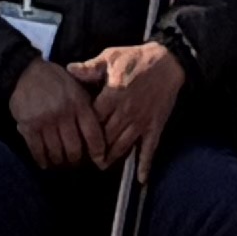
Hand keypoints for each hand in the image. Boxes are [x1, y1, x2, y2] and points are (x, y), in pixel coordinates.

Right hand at [9, 57, 101, 170]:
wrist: (25, 73)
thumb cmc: (55, 81)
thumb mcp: (77, 87)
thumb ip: (87, 107)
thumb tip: (100, 131)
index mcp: (78, 103)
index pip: (93, 134)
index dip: (98, 151)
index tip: (99, 160)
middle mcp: (63, 114)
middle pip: (74, 149)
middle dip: (76, 161)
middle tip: (76, 163)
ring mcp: (45, 121)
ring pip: (56, 153)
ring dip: (60, 163)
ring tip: (61, 164)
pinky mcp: (28, 126)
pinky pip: (37, 150)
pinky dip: (42, 160)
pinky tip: (45, 163)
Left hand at [79, 38, 185, 160]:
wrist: (167, 61)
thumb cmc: (136, 58)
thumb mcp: (111, 57)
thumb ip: (90, 68)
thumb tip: (69, 70)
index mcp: (113, 96)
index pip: (93, 120)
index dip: (84, 130)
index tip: (75, 137)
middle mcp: (126, 112)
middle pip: (106, 137)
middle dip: (95, 149)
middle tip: (84, 158)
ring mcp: (141, 121)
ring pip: (123, 145)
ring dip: (112, 158)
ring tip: (102, 165)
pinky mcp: (154, 126)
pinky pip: (149, 148)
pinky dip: (145, 164)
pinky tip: (140, 178)